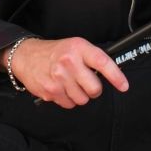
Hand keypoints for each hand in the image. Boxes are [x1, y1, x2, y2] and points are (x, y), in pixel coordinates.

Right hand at [7, 37, 128, 108]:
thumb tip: (113, 74)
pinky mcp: (50, 91)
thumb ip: (92, 58)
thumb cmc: (55, 52)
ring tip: (70, 83)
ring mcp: (59, 78)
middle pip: (94, 89)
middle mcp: (69, 62)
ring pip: (82, 100)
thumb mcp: (75, 46)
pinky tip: (61, 88)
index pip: (103, 63)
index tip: (123, 86)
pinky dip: (68, 99)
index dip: (116, 77)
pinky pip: (69, 104)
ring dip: (79, 95)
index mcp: (79, 48)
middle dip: (93, 89)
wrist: (26, 56)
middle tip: (86, 82)